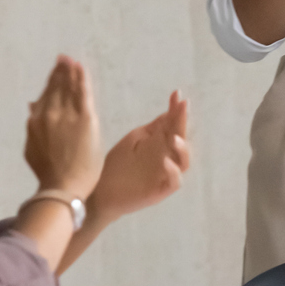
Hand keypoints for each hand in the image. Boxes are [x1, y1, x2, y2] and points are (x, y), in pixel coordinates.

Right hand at [24, 56, 103, 197]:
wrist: (62, 187)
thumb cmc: (49, 174)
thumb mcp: (34, 148)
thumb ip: (34, 127)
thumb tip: (31, 106)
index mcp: (35, 122)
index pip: (44, 96)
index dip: (50, 83)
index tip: (55, 72)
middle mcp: (48, 114)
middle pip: (55, 87)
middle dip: (59, 72)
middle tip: (63, 59)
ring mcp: (66, 115)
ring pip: (68, 86)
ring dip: (69, 71)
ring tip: (71, 60)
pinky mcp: (85, 118)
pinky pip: (82, 92)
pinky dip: (81, 78)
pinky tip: (80, 68)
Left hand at [90, 92, 192, 222]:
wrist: (101, 191)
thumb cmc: (117, 164)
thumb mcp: (133, 141)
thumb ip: (151, 129)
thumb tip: (168, 113)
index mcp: (159, 144)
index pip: (172, 124)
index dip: (176, 109)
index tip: (177, 94)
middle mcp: (168, 157)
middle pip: (181, 139)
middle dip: (182, 123)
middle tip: (183, 107)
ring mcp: (166, 175)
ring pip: (184, 162)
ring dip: (182, 149)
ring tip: (174, 138)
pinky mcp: (161, 191)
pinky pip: (174, 182)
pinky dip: (173, 172)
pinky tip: (165, 161)